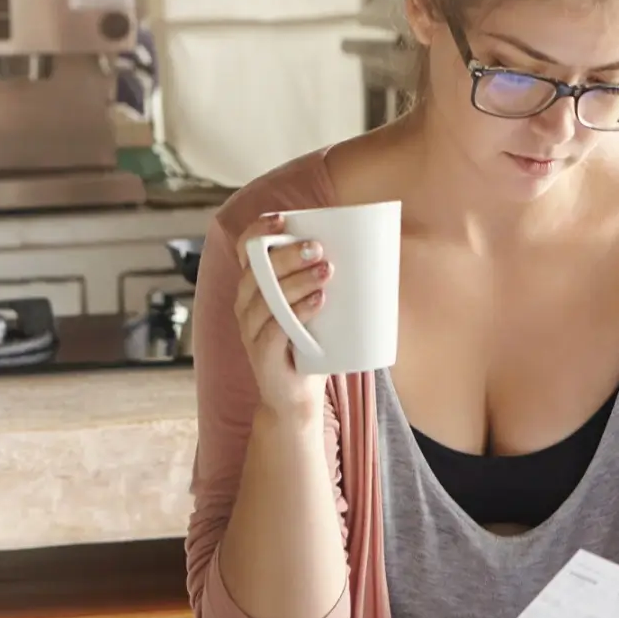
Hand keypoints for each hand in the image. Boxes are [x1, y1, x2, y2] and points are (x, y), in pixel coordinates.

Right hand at [232, 212, 332, 409]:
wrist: (295, 397)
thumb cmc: (309, 344)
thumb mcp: (313, 306)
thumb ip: (324, 281)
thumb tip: (372, 250)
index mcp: (254, 286)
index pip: (246, 251)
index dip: (258, 232)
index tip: (283, 220)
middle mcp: (246, 304)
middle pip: (257, 271)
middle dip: (288, 256)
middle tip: (318, 249)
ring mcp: (251, 331)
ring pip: (266, 298)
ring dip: (296, 281)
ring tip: (326, 272)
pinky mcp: (262, 355)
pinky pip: (273, 329)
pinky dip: (297, 312)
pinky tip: (318, 302)